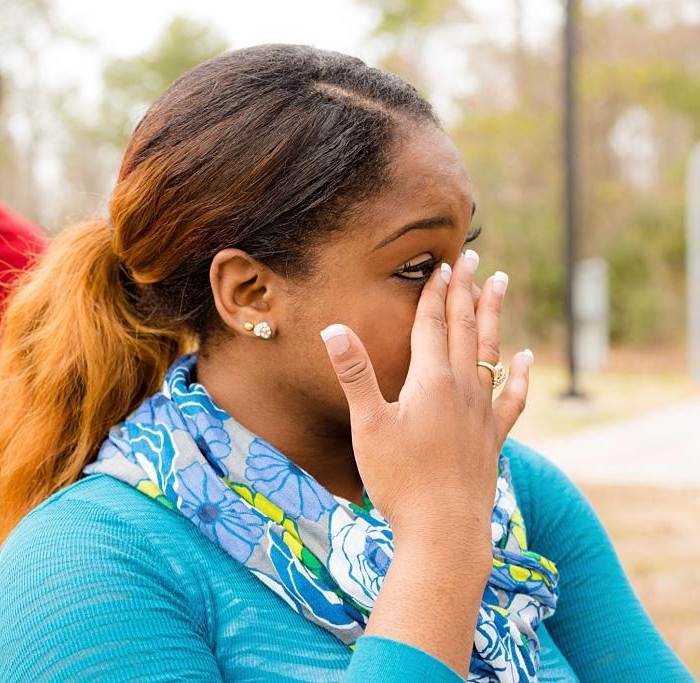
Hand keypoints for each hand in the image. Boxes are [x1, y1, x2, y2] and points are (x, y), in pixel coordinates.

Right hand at [319, 250, 532, 675]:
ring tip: (499, 284)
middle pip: (466, 328)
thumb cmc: (400, 481)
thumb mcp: (369, 427)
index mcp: (431, 382)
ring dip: (493, 316)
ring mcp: (482, 413)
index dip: (435, 293)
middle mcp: (462, 389)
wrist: (445, 533)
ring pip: (491, 352)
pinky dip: (519, 373)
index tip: (442, 263)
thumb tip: (333, 327)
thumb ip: (355, 374)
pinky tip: (525, 357)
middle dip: (466, 291)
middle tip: (472, 256)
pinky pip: (511, 396)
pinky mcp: (493, 437)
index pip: (432, 325)